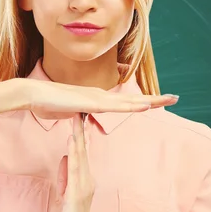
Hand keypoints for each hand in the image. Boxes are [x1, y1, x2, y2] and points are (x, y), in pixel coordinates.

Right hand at [26, 78, 177, 119]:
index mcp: (97, 98)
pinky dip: (132, 106)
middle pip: (133, 98)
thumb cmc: (48, 103)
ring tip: (169, 99)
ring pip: (129, 101)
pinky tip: (145, 106)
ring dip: (150, 100)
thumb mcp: (69, 112)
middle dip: (155, 98)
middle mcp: (101, 95)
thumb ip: (78, 114)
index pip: (125, 101)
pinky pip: (116, 106)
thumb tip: (81, 116)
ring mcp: (98, 98)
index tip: (157, 102)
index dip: (142, 101)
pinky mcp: (92, 103)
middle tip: (175, 97)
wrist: (34, 95)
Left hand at [47, 113, 94, 211]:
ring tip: (76, 121)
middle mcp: (87, 181)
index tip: (77, 116)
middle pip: (83, 152)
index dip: (79, 135)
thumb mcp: (64, 194)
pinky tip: (72, 145)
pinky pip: (75, 173)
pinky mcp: (76, 197)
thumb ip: (65, 177)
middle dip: (80, 131)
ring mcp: (83, 188)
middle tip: (80, 109)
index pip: (81, 153)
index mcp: (84, 180)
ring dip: (78, 139)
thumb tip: (65, 158)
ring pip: (81, 159)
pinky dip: (74, 157)